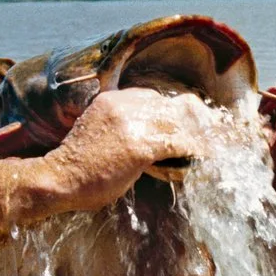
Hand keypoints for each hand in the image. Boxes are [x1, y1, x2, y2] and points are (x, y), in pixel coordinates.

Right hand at [30, 89, 212, 214]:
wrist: (58, 177)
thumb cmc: (78, 166)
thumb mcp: (98, 132)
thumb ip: (123, 128)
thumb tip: (148, 139)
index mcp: (113, 100)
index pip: (154, 97)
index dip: (174, 110)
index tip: (190, 119)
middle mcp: (124, 105)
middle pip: (170, 106)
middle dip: (193, 119)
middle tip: (214, 129)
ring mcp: (132, 123)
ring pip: (178, 124)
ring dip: (200, 134)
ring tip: (217, 144)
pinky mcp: (140, 145)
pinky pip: (179, 143)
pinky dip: (196, 149)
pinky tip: (207, 155)